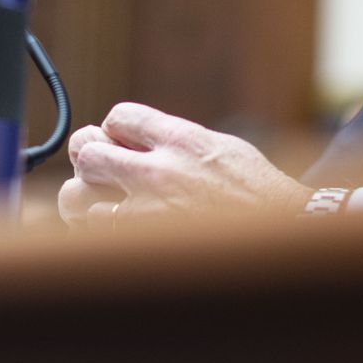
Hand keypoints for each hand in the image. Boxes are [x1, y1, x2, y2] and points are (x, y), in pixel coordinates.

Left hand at [58, 102, 311, 227]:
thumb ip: (180, 142)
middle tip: (102, 173)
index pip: (119, 116)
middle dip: (89, 159)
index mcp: (182, 139)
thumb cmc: (262, 197)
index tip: (123, 145)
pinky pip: (93, 237)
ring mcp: (147, 211)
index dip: (114, 130)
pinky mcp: (142, 247)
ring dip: (84, 201)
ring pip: (75, 196)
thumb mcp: (225, 149)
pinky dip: (98, 236)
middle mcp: (158, 169)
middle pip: (86, 149)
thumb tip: (145, 141)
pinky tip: (116, 237)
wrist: (287, 237)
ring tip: (102, 207)